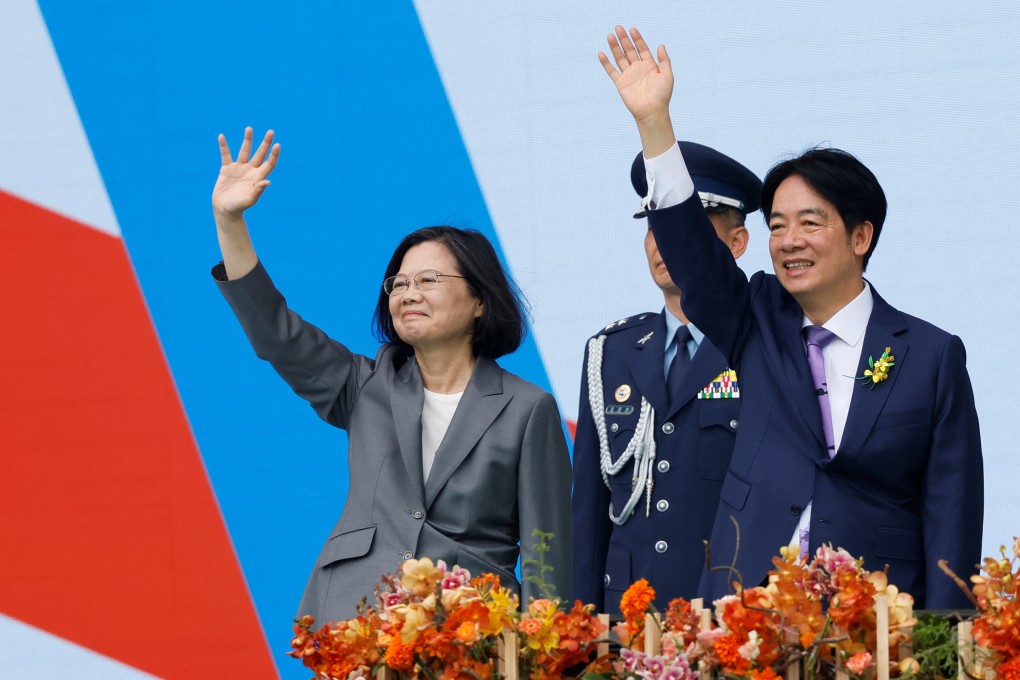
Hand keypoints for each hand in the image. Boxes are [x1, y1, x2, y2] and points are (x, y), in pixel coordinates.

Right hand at [212, 127, 279, 217]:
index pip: (269, 164)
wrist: (224, 210)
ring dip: (247, 140)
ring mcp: (239, 169)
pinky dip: (223, 146)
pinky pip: (225, 155)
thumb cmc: (238, 207)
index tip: (277, 144)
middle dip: (265, 143)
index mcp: (258, 178)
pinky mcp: (226, 169)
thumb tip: (268, 182)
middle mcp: (250, 171)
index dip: (273, 155)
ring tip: (249, 128)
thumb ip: (258, 191)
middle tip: (271, 131)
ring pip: (244, 151)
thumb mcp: (249, 200)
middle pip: (260, 154)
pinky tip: (221, 136)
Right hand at [599, 26, 676, 158]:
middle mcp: (638, 68)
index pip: (642, 48)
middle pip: (629, 50)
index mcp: (649, 65)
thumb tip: (661, 45)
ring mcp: (628, 75)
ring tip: (610, 35)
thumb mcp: (667, 75)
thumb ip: (664, 60)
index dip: (637, 39)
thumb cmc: (662, 95)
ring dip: (614, 47)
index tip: (632, 29)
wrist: (652, 112)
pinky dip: (606, 63)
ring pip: (620, 58)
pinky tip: (601, 53)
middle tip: (618, 27)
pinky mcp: (620, 83)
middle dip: (624, 39)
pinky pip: (611, 71)